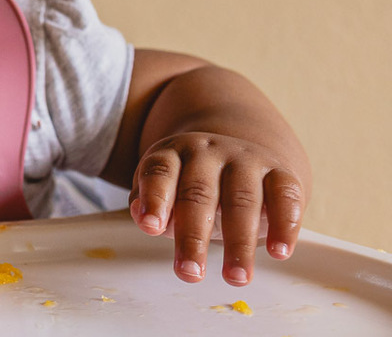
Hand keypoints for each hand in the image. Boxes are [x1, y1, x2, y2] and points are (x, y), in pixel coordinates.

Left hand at [128, 132, 306, 285]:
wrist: (242, 157)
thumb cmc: (193, 185)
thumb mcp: (166, 190)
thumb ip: (149, 204)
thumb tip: (144, 219)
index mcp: (173, 153)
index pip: (160, 172)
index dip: (155, 199)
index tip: (151, 228)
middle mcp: (208, 152)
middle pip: (199, 192)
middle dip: (193, 236)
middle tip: (190, 274)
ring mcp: (246, 160)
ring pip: (242, 199)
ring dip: (239, 243)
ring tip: (235, 278)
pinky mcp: (280, 173)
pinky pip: (285, 197)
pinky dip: (284, 226)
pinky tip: (278, 253)